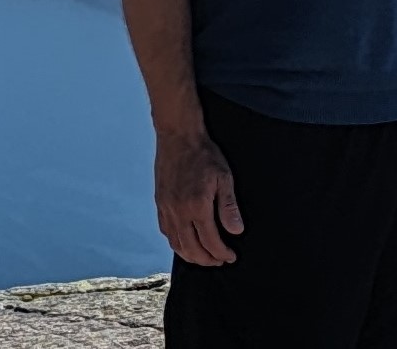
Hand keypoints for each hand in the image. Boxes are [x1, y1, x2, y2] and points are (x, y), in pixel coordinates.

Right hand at [154, 129, 243, 265]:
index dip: (222, 253)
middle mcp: (179, 211)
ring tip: (204, 257)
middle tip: (220, 260)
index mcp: (197, 206)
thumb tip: (236, 230)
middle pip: (192, 249)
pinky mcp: (160, 203)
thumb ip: (229, 207)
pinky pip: (166, 231)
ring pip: (176, 244)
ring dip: (191, 256)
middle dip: (208, 259)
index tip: (231, 256)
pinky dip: (176, 243)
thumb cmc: (203, 154)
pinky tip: (185, 242)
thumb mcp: (224, 177)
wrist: (178, 136)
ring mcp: (167, 208)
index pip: (210, 242)